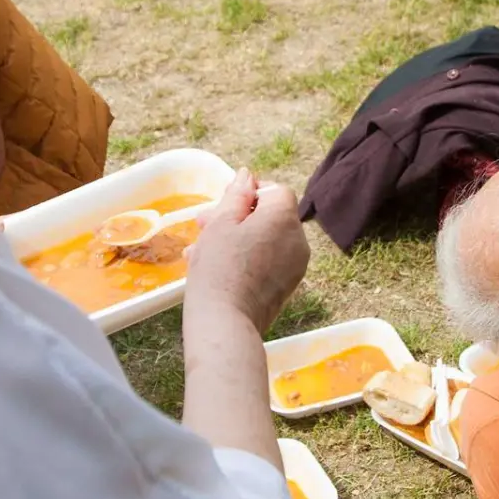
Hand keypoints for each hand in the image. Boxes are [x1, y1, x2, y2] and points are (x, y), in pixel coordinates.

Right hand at [185, 169, 308, 335]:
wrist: (225, 323)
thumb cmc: (219, 267)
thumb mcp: (222, 223)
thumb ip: (237, 195)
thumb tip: (246, 175)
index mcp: (284, 218)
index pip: (275, 191)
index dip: (249, 192)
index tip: (223, 204)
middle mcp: (298, 240)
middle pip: (270, 216)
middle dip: (236, 217)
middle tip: (202, 224)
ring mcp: (296, 266)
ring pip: (266, 240)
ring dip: (236, 238)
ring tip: (199, 249)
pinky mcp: (287, 287)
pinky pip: (268, 261)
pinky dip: (247, 258)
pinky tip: (215, 267)